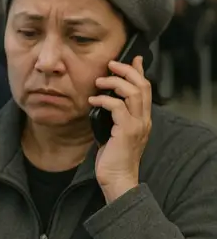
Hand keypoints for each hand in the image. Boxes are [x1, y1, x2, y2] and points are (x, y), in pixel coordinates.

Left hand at [88, 56, 150, 202]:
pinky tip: (93, 101)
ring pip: (133, 93)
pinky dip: (104, 100)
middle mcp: (144, 120)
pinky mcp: (127, 132)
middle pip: (142, 86)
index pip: (145, 89)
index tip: (132, 58)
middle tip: (111, 64)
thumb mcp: (113, 132)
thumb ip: (114, 117)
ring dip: (115, 82)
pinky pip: (118, 107)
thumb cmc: (112, 158)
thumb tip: (104, 101)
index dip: (139, 71)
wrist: (117, 179)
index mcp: (142, 119)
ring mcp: (137, 125)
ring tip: (99, 81)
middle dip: (127, 71)